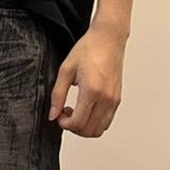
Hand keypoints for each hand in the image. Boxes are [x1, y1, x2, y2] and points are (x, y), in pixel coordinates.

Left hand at [48, 21, 127, 137]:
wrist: (109, 38)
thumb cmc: (89, 49)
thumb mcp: (66, 70)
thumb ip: (57, 95)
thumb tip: (52, 115)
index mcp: (92, 90)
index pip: (77, 123)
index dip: (64, 124)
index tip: (59, 115)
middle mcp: (106, 98)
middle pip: (88, 131)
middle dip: (73, 128)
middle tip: (66, 114)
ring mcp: (113, 100)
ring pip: (98, 131)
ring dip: (84, 128)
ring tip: (76, 113)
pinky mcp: (117, 100)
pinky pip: (105, 123)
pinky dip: (94, 124)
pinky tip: (86, 110)